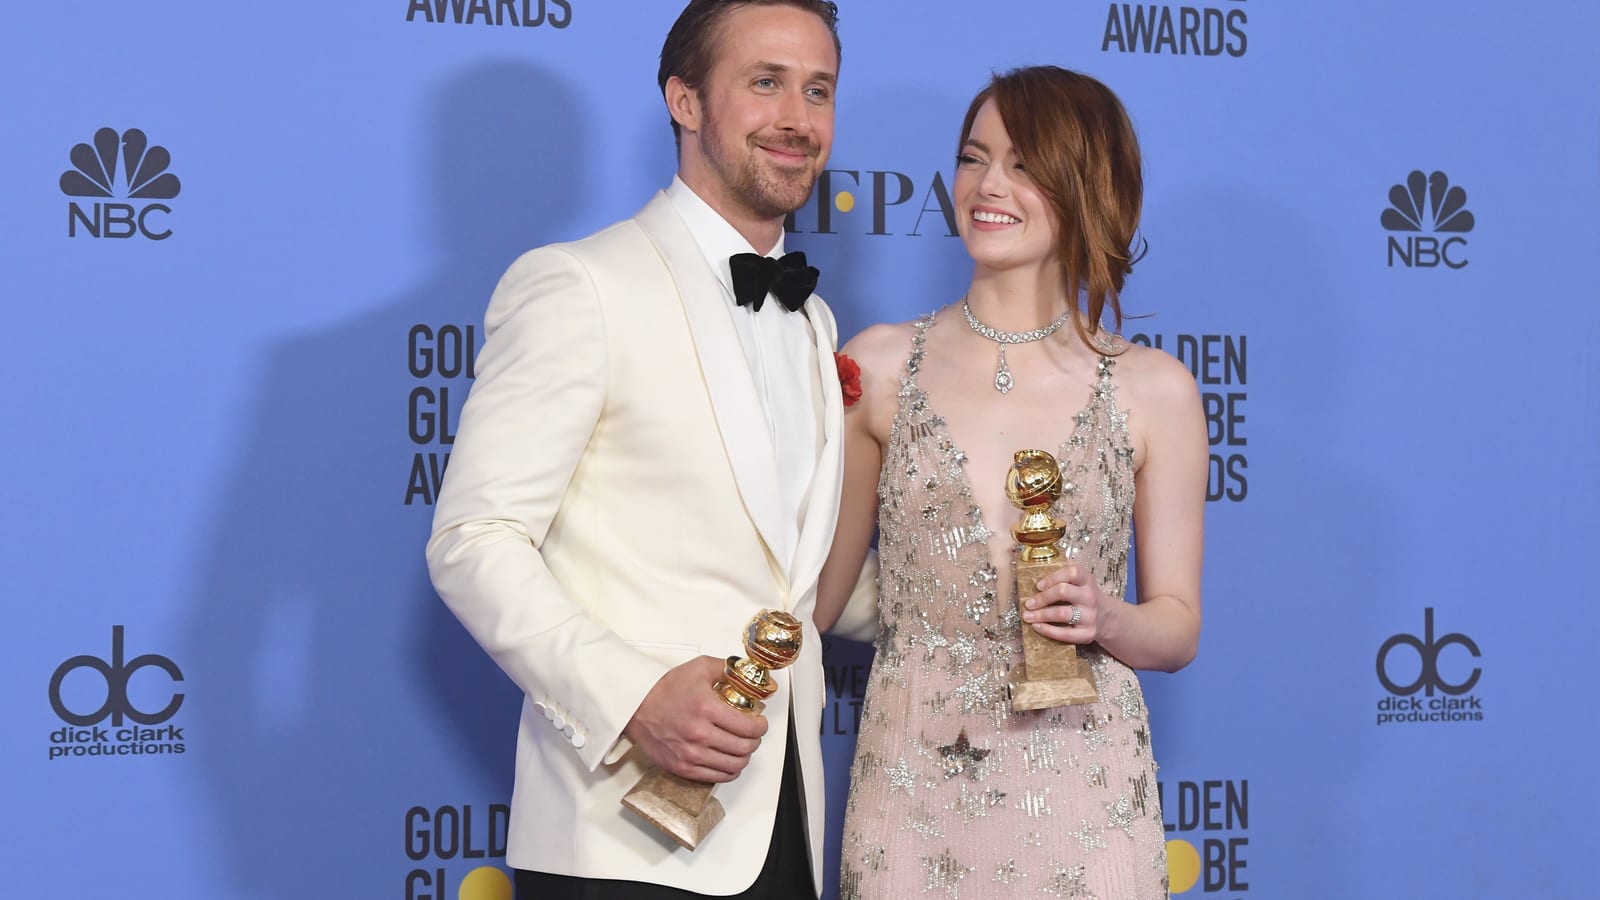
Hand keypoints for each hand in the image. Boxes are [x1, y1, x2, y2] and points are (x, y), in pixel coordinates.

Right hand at [623, 655, 768, 782]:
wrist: (635, 707)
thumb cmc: (664, 690)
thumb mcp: (698, 668)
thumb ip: (725, 668)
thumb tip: (746, 673)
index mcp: (706, 709)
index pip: (748, 727)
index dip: (761, 727)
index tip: (760, 723)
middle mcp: (699, 734)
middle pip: (744, 748)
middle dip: (755, 741)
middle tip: (753, 735)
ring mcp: (690, 754)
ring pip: (733, 766)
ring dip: (744, 757)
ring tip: (742, 748)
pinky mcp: (682, 767)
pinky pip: (716, 777)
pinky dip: (729, 771)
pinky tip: (729, 761)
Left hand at [1023, 564, 1113, 644]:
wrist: (1107, 617)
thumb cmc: (1086, 596)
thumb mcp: (1081, 580)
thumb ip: (1065, 571)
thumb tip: (1039, 564)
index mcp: (1087, 580)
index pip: (1071, 572)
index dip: (1052, 577)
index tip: (1038, 585)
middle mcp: (1090, 597)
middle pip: (1063, 592)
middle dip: (1042, 597)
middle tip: (1028, 603)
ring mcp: (1090, 616)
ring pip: (1062, 613)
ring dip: (1041, 615)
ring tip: (1027, 616)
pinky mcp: (1088, 634)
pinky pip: (1065, 634)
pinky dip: (1048, 631)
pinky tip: (1036, 626)